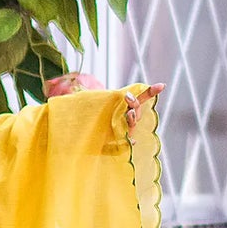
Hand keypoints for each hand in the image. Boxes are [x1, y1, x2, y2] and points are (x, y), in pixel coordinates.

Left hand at [45, 73, 163, 138]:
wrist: (66, 142)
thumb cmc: (72, 120)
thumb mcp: (74, 103)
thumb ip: (76, 91)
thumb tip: (64, 82)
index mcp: (116, 107)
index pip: (138, 99)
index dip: (150, 92)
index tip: (162, 86)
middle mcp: (121, 119)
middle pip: (136, 111)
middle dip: (134, 104)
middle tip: (127, 98)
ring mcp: (120, 132)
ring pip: (133, 124)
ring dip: (132, 118)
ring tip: (126, 116)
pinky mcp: (116, 145)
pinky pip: (126, 143)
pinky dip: (129, 141)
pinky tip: (130, 141)